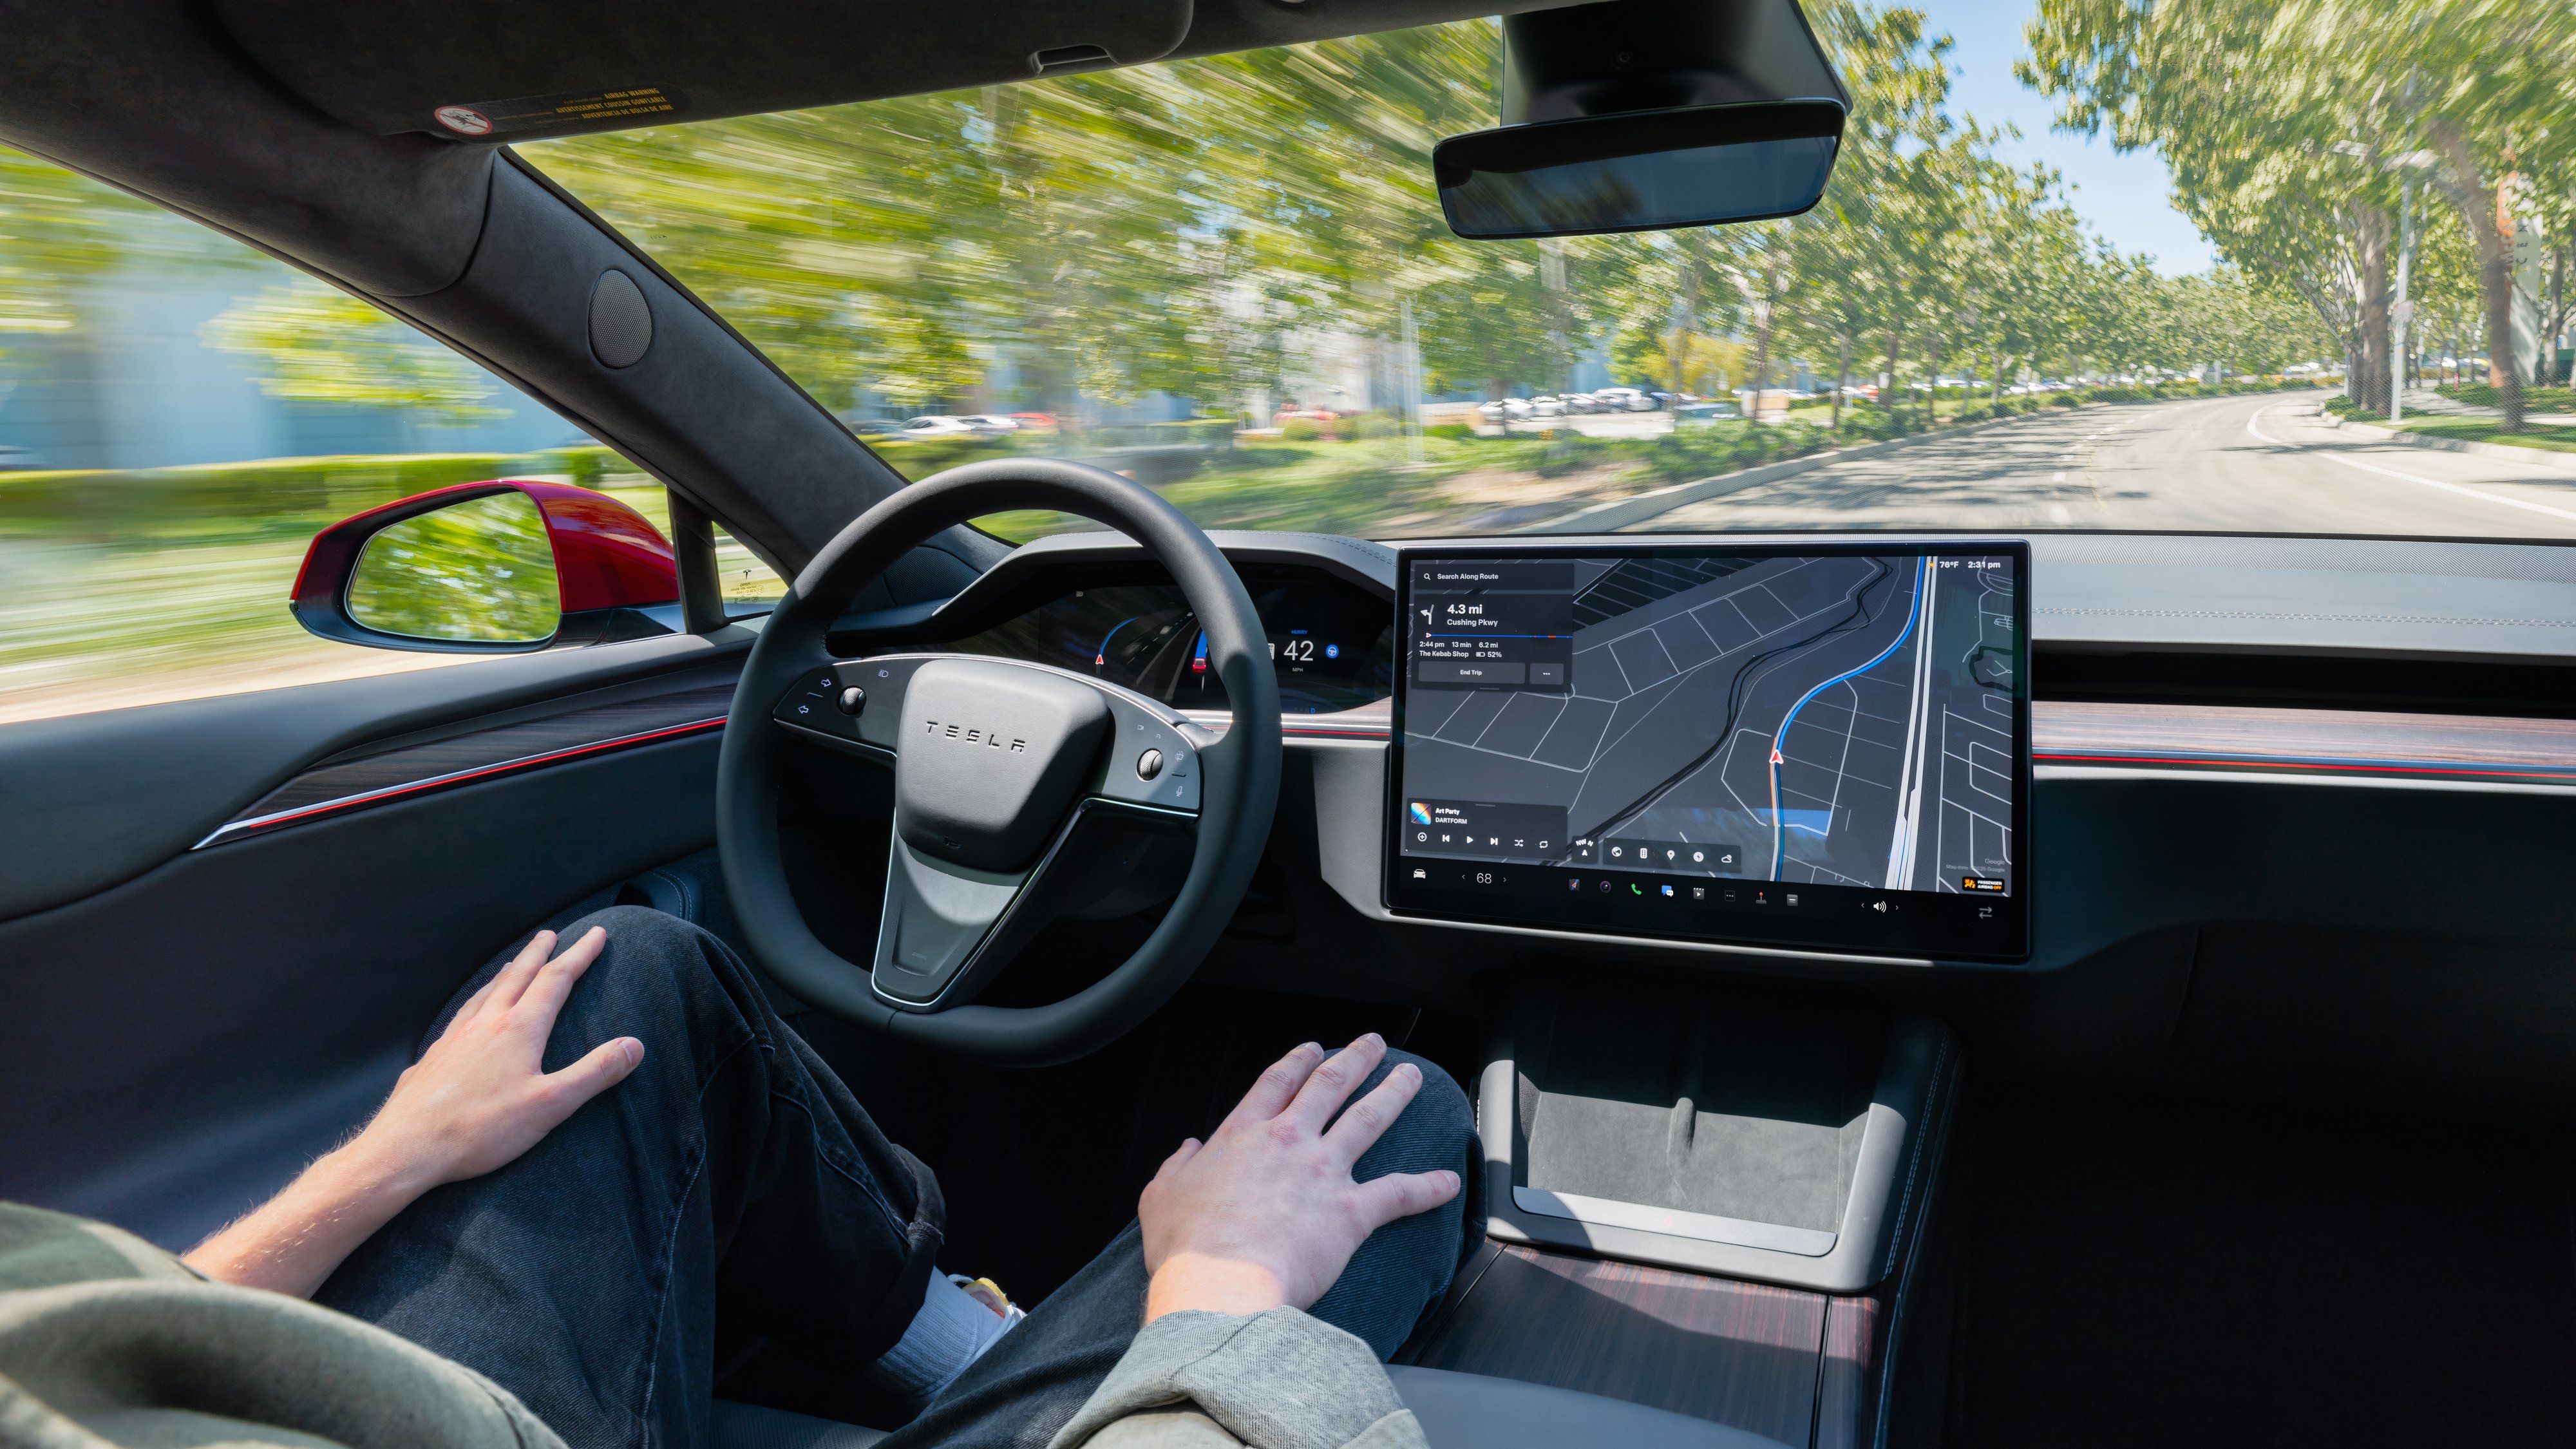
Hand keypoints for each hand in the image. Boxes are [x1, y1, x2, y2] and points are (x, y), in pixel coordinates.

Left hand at [185, 926, 640, 1296]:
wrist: (407, 1148)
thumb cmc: (481, 1129)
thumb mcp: (551, 1105)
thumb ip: (595, 1072)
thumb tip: (634, 1045)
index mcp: (519, 1029)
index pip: (556, 981)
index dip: (579, 955)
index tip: (596, 934)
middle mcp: (486, 1024)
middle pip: (517, 977)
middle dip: (539, 954)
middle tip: (550, 934)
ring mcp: (454, 1038)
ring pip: (485, 993)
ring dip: (505, 973)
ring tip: (513, 964)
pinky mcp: (433, 1058)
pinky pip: (460, 1016)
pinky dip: (475, 1002)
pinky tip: (470, 1015)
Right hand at [1138, 1034, 1459, 1322]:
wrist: (1221, 1286)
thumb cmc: (1187, 1249)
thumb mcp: (1160, 1198)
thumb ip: (1174, 1168)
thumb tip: (1186, 1148)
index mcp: (1242, 1136)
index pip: (1276, 1084)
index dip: (1297, 1062)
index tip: (1312, 1049)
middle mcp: (1288, 1142)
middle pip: (1329, 1086)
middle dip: (1354, 1060)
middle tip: (1373, 1045)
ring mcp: (1323, 1173)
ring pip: (1369, 1120)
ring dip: (1394, 1094)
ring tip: (1412, 1077)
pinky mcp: (1351, 1212)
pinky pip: (1399, 1194)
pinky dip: (1427, 1188)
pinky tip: (1449, 1182)